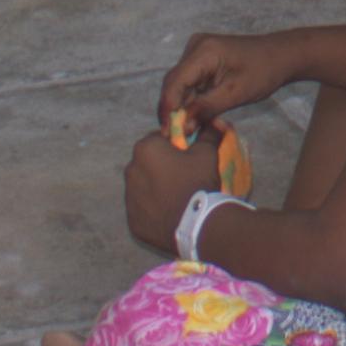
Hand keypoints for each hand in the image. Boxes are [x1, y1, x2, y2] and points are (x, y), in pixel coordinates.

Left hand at [118, 122, 228, 252]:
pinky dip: (153, 210)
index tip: (185, 155)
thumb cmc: (198, 182)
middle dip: (160, 167)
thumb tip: (216, 122)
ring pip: (142, 187)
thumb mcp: (207, 153)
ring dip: (155, 188)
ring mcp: (129, 198)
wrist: (197, 224)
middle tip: (182, 177)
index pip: (157, 139)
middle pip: (146, 163)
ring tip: (176, 197)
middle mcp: (130, 171)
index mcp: (145, 149)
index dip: (172, 146)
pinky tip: (170, 214)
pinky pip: (142, 210)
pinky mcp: (132, 221)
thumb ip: (208, 134)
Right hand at [159, 34, 288, 130]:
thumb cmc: (263, 72)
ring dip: (183, 107)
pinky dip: (192, 100)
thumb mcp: (236, 93)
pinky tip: (195, 118)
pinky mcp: (202, 59)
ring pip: (181, 85)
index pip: (174, 82)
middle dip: (174, 111)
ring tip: (185, 132)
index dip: (168, 109)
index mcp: (203, 51)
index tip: (168, 133)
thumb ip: (207, 109)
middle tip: (174, 137)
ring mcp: (197, 52)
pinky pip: (191, 82)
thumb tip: (183, 127)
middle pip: (174, 83)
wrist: (282, 55)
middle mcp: (195, 47)